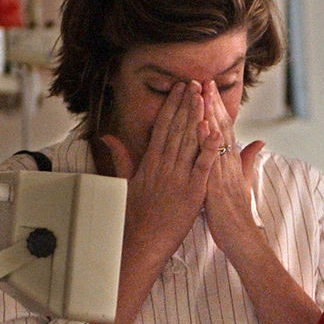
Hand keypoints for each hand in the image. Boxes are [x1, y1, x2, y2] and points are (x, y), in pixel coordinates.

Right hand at [101, 80, 222, 256]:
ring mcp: (178, 179)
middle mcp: (164, 167)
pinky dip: (208, 150)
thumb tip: (108, 137)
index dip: (172, 106)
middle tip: (195, 82)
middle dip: (186, 105)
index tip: (179, 89)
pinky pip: (202, 168)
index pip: (162, 127)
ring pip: (189, 143)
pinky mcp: (192, 194)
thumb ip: (121, 157)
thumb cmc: (135, 215)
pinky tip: (215, 132)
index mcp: (150, 162)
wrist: (142, 240)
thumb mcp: (125, 182)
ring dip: (197, 119)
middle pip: (176, 130)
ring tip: (204, 97)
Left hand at [200, 79, 262, 252]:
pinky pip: (211, 159)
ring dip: (209, 114)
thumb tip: (259, 142)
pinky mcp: (217, 185)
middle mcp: (228, 164)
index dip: (217, 109)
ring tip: (202, 92)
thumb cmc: (237, 215)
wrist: (242, 238)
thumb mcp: (243, 184)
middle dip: (212, 103)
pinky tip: (202, 123)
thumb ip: (248, 161)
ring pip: (216, 138)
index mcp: (231, 163)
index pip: (224, 130)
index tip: (209, 88)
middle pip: (220, 128)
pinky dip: (207, 140)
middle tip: (204, 79)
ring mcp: (223, 173)